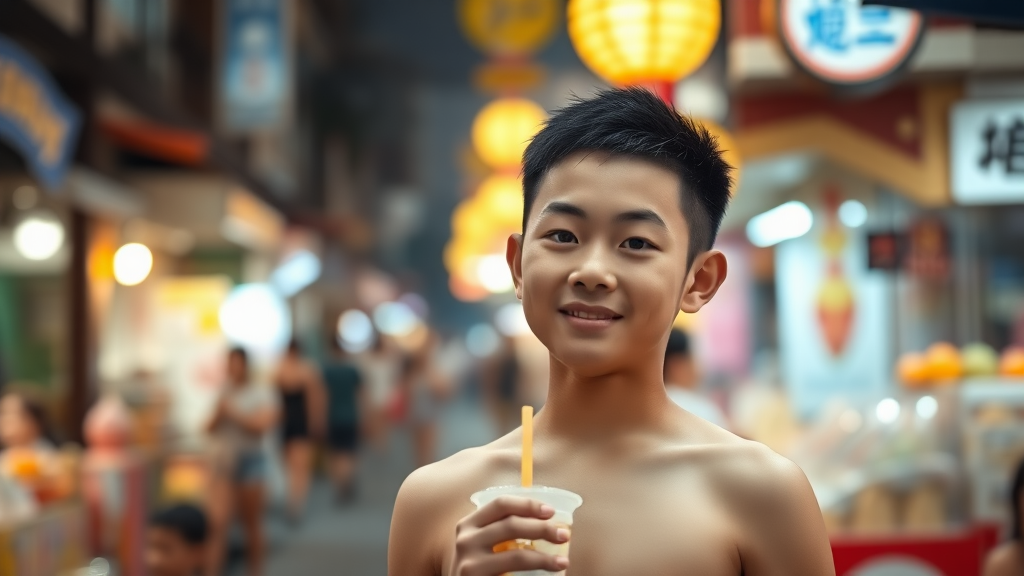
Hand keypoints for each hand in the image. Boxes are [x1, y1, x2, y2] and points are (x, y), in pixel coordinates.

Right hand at [452, 496, 569, 575]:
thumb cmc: (476, 567)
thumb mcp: (480, 543)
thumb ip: (500, 531)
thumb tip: (544, 520)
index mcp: (469, 524)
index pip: (501, 504)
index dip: (528, 504)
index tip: (550, 512)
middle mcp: (466, 540)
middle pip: (512, 526)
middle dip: (543, 529)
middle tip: (564, 535)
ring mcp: (470, 565)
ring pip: (518, 556)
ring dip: (545, 558)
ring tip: (563, 562)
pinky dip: (535, 575)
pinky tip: (548, 575)